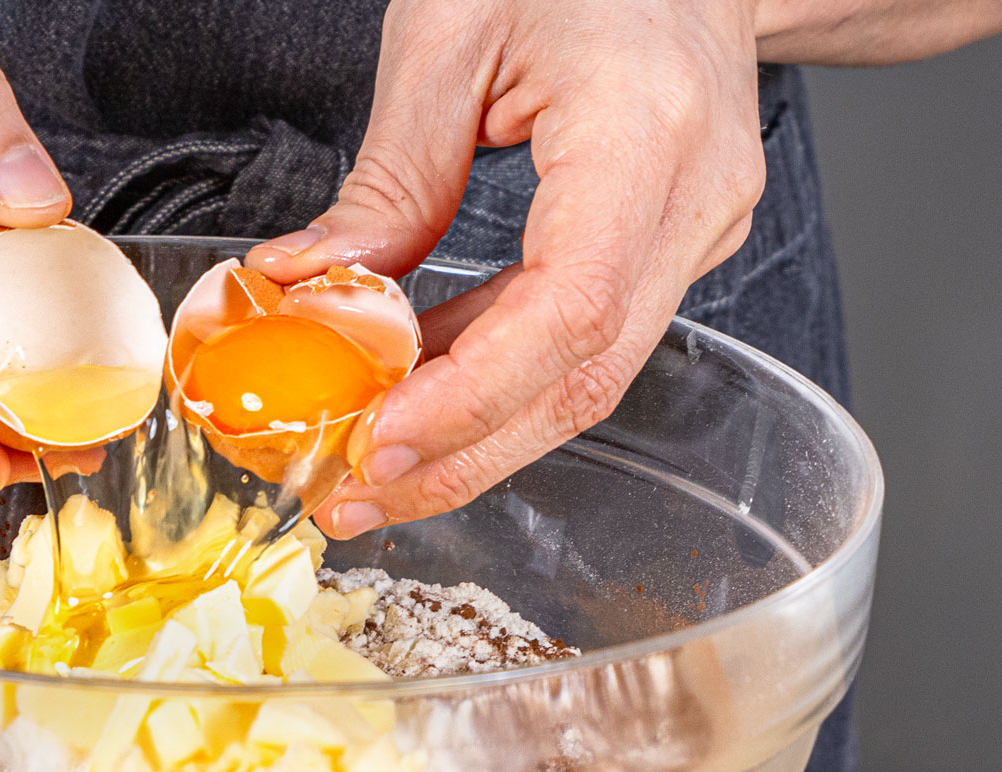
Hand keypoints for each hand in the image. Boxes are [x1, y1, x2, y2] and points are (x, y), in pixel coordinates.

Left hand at [247, 0, 764, 536]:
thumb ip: (390, 176)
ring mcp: (696, 232)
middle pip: (585, 379)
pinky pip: (582, 341)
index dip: (473, 398)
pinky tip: (420, 393)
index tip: (380, 442)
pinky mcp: (673, 249)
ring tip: (367, 461)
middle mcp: (693, 199)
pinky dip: (496, 378)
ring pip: (587, 377)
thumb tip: (305, 282)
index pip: (570, 311)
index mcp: (643, 133)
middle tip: (354, 496)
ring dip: (472, 433)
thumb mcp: (451, 35)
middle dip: (462, 456)